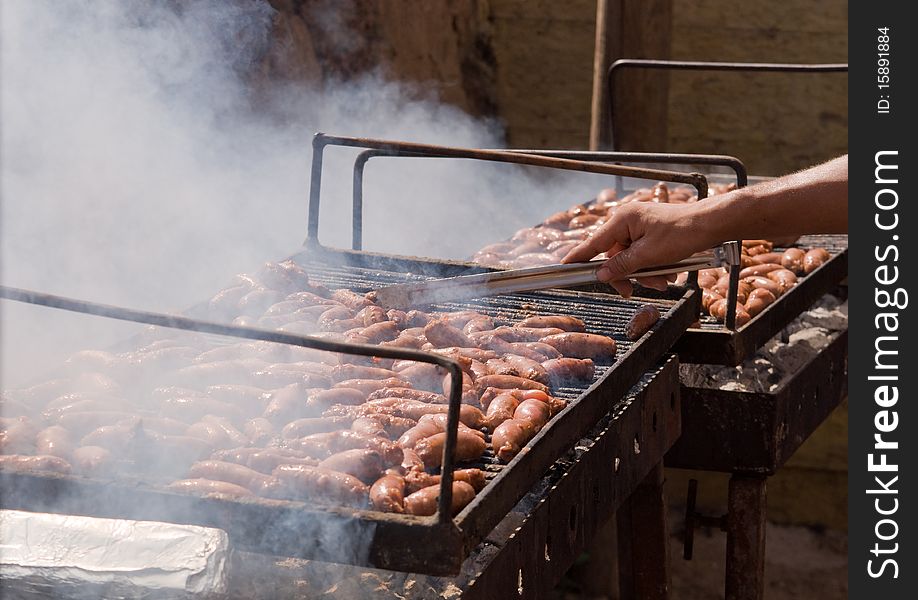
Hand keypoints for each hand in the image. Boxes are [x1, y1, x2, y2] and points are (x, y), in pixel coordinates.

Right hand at [561, 201, 713, 296]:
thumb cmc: (682, 233)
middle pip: (613, 257)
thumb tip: (600, 274)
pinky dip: (653, 268)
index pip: (593, 243)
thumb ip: (621, 266)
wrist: (711, 225)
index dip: (578, 257)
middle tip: (632, 290)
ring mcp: (640, 228)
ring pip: (631, 260)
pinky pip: (643, 257)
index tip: (562, 267)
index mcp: (623, 220)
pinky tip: (668, 273)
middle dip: (628, 275)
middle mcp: (628, 222)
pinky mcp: (651, 235)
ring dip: (645, 274)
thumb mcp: (649, 255)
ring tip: (663, 280)